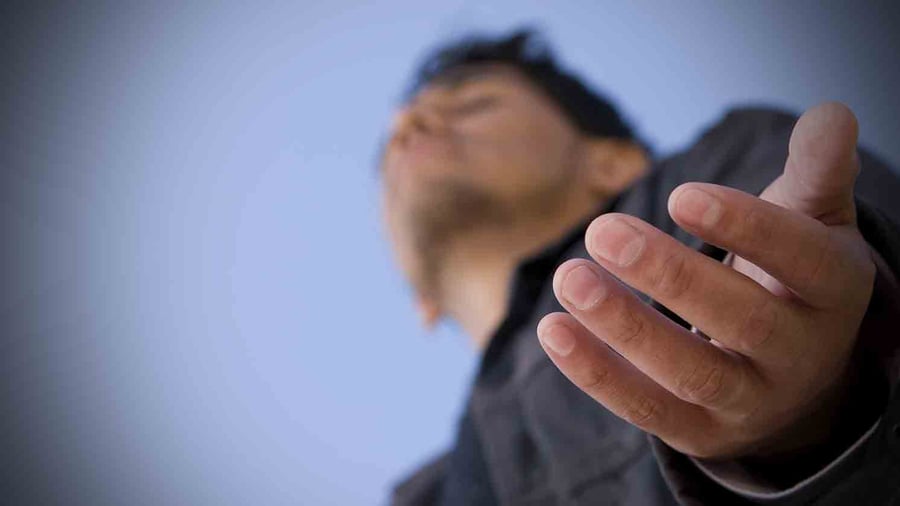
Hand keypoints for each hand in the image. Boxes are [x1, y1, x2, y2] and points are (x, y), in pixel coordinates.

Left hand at [536, 103, 876, 458]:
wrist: (793, 373)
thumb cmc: (791, 277)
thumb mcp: (813, 223)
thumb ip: (817, 171)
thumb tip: (832, 112)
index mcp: (833, 290)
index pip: (798, 259)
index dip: (744, 227)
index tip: (679, 194)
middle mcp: (800, 354)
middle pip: (739, 320)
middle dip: (667, 275)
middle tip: (602, 230)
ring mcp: (751, 401)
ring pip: (688, 371)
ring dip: (623, 326)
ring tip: (569, 277)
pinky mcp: (701, 431)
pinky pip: (647, 409)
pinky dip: (597, 373)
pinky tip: (553, 329)